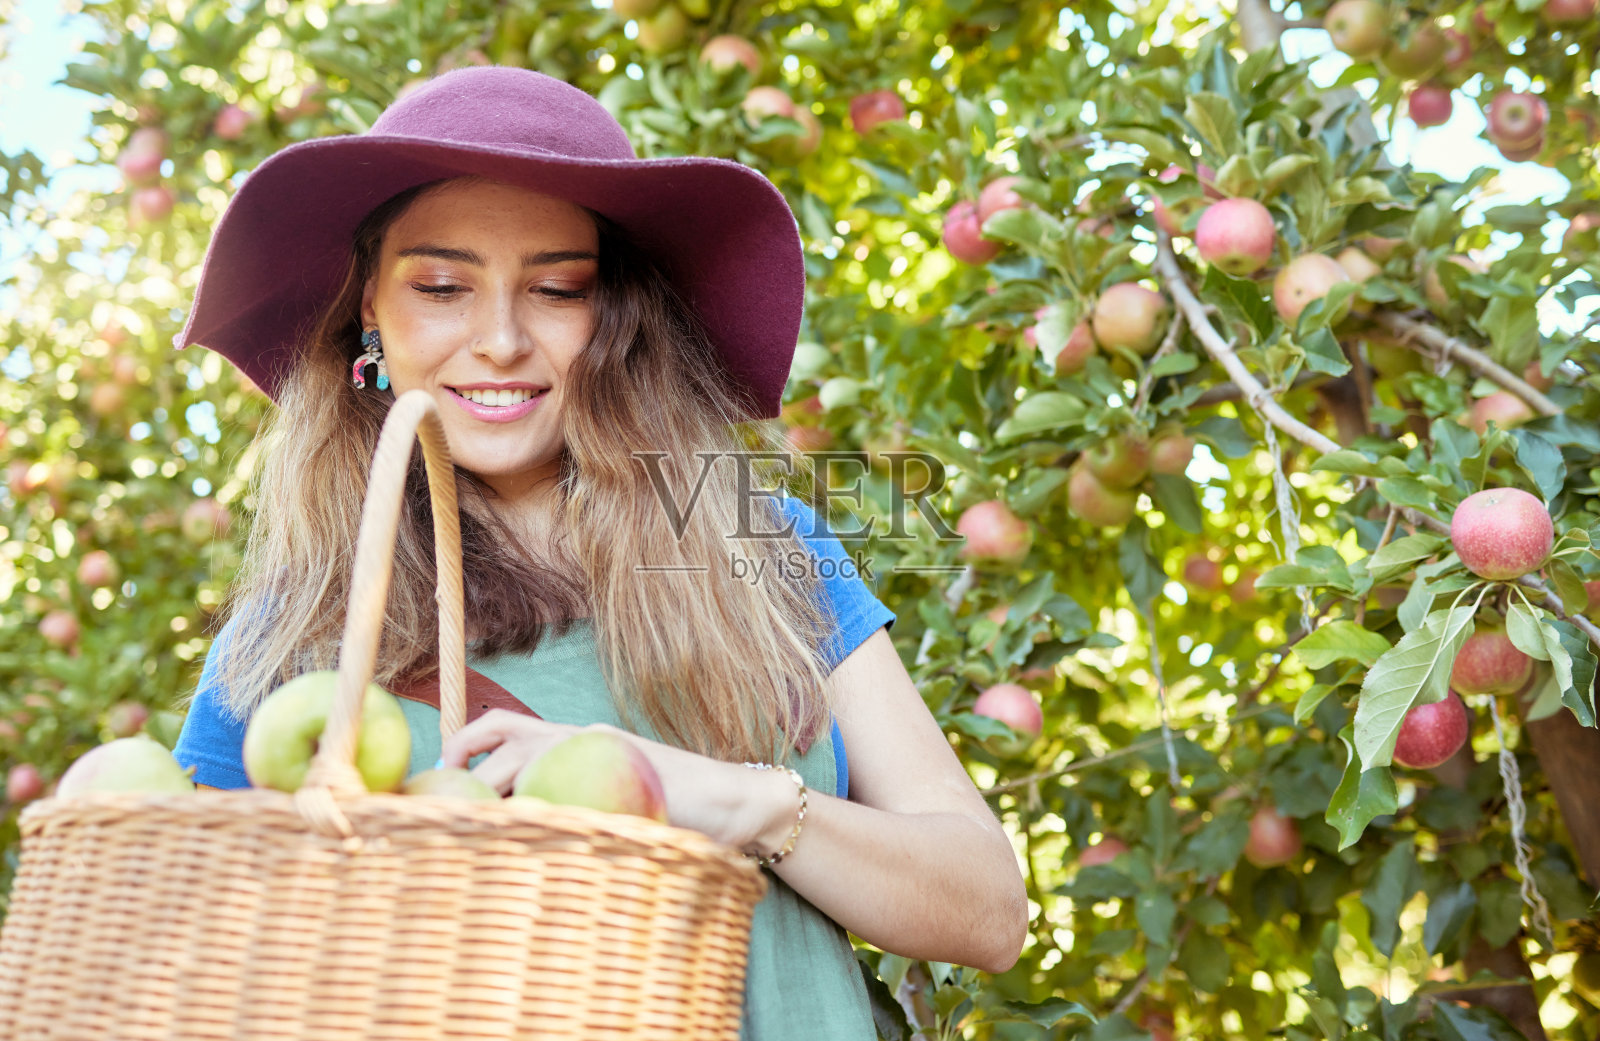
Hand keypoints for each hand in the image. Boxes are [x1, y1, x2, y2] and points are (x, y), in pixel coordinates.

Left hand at [439, 710, 793, 851]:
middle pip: (507, 734)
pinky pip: (565, 791)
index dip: (465, 741)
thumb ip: (570, 800)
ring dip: (494, 789)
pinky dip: (536, 810)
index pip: (507, 726)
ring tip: (472, 821)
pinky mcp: (622, 778)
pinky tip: (525, 837)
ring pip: (527, 759)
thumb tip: (512, 828)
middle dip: (466, 764)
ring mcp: (603, 756)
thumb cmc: (678, 809)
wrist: (737, 804)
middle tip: (442, 798)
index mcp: (576, 741)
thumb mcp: (615, 799)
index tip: (439, 772)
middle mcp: (583, 740)